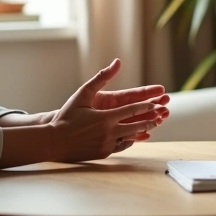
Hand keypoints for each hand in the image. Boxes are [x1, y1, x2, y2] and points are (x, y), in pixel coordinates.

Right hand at [50, 59, 167, 161]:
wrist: (53, 141)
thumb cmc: (67, 115)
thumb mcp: (83, 93)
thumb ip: (101, 77)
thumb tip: (117, 62)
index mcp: (106, 117)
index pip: (132, 110)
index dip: (147, 106)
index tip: (158, 102)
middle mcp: (109, 132)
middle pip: (137, 125)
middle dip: (151, 119)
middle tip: (162, 115)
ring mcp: (107, 145)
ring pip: (131, 137)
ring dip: (143, 131)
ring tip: (152, 126)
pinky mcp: (103, 154)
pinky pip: (121, 147)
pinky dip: (130, 141)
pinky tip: (134, 136)